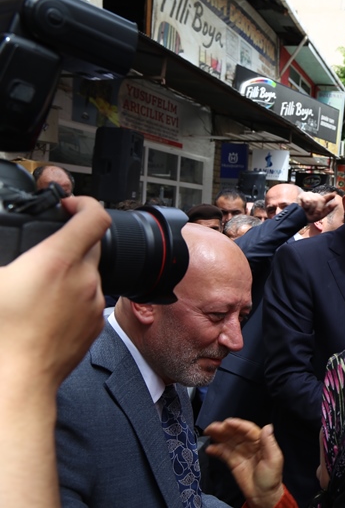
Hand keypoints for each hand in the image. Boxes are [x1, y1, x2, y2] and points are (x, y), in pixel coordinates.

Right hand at [0, 196, 109, 389]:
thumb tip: (6, 251)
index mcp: (58, 261)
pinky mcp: (94, 324)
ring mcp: (93, 302)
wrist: (17, 382)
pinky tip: (47, 307)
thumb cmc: (1, 336)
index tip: (69, 204)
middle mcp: (84, 279)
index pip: (94, 216)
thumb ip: (2, 253)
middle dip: (72, 238)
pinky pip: (90, 299)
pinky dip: (74, 295)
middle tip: (45, 246)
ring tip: (40, 283)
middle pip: (92, 243)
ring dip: (70, 270)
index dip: (84, 202)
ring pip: (89, 273)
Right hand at [205, 419, 284, 507]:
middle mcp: (250, 444)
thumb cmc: (271, 478)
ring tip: (208, 432)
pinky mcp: (233, 462)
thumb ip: (269, 443)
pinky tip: (209, 448)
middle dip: (224, 429)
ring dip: (218, 436)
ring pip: (228, 441)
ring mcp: (240, 452)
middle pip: (235, 433)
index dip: (237, 425)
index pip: (248, 430)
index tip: (227, 422)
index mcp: (261, 442)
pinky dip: (216, 449)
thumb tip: (267, 427)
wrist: (263, 496)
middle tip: (213, 427)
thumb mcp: (274, 459)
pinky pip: (224, 453)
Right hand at [298, 191, 335, 222]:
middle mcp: (315, 196)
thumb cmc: (309, 216)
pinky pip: (308, 201)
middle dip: (318, 209)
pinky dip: (306, 207)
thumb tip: (336, 203)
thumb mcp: (320, 215)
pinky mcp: (302, 195)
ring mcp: (308, 195)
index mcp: (320, 201)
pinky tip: (303, 208)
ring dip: (311, 209)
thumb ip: (328, 209)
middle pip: (321, 200)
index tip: (335, 194)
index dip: (330, 195)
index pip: (326, 197)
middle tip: (313, 214)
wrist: (298, 218)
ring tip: (307, 211)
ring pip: (314, 201)